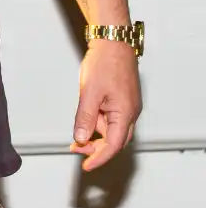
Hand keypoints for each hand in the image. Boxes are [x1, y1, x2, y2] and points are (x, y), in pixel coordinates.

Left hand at [71, 40, 141, 170]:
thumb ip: (85, 118)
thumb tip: (81, 139)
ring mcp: (128, 105)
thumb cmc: (105, 63)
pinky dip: (99, 121)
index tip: (86, 166)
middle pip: (115, 140)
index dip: (99, 158)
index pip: (113, 145)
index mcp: (125, 113)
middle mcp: (131, 112)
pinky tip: (88, 115)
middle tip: (76, 148)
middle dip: (96, 148)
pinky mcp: (123, 98)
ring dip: (95, 132)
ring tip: (78, 127)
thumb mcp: (89, 92)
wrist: (113, 40)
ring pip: (112, 128)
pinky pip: (112, 117)